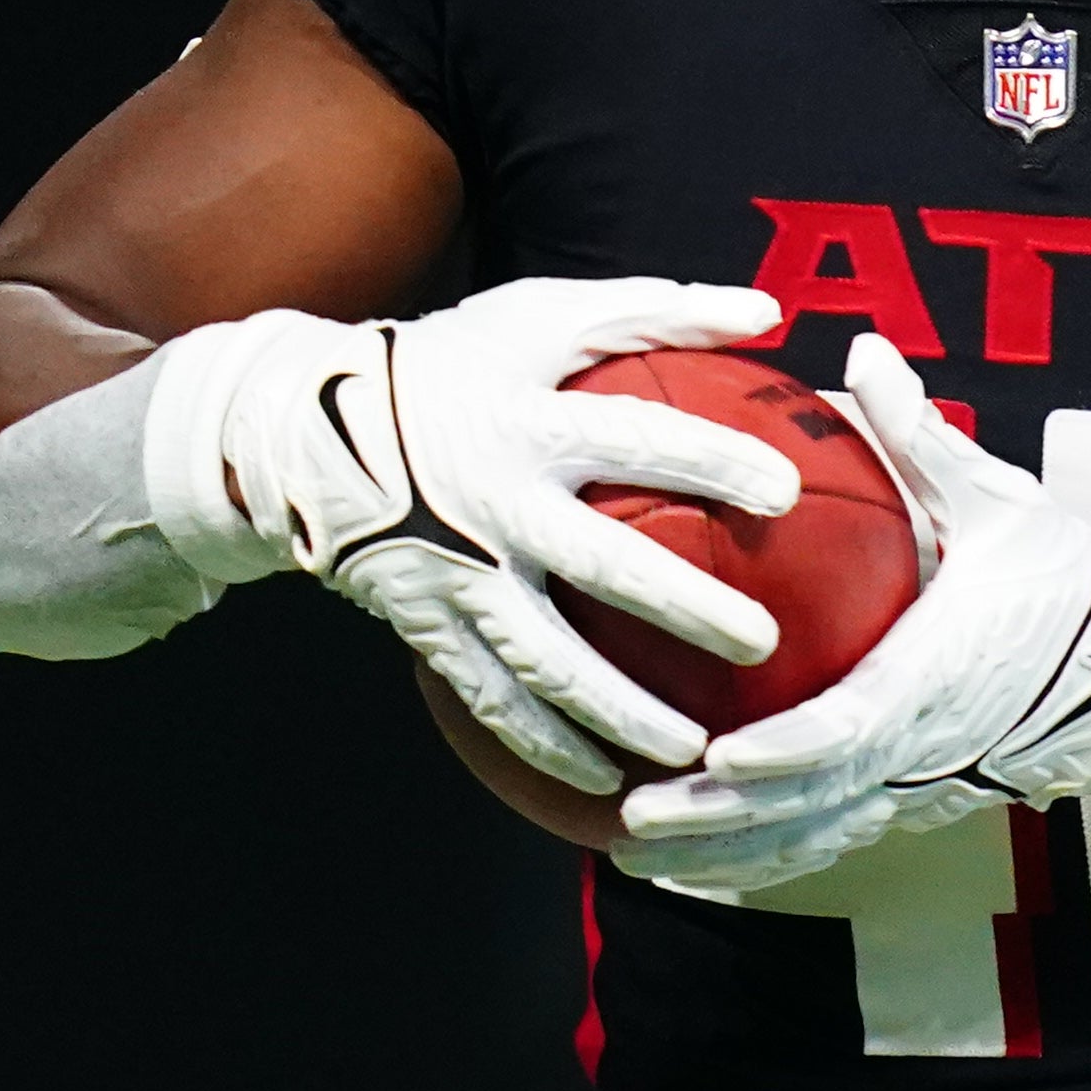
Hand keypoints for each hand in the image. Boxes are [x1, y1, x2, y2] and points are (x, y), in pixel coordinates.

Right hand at [144, 277, 801, 789]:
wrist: (306, 429)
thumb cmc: (454, 362)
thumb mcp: (542, 313)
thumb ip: (653, 309)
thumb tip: (767, 309)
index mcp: (530, 422)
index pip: (638, 439)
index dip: (710, 462)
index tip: (785, 492)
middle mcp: (495, 503)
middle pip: (604, 565)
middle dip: (686, 608)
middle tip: (762, 643)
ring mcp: (457, 572)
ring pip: (546, 657)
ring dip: (619, 710)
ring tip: (694, 750)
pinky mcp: (426, 622)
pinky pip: (492, 696)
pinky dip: (546, 744)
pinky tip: (606, 782)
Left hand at [616, 335, 1090, 888]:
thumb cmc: (1067, 581)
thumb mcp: (1003, 499)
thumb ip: (923, 435)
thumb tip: (863, 348)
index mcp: (940, 677)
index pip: (855, 728)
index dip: (788, 750)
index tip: (722, 754)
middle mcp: (924, 748)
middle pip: (812, 806)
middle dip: (722, 823)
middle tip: (632, 821)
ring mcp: (918, 785)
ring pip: (810, 838)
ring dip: (723, 855)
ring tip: (629, 854)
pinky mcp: (914, 802)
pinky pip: (827, 841)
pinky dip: (759, 861)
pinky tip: (691, 864)